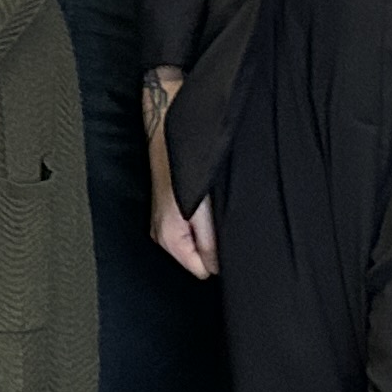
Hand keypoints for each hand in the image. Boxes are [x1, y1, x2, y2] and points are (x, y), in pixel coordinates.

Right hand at [143, 67, 208, 270]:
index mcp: (168, 236)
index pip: (202, 270)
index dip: (221, 256)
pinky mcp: (169, 210)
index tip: (229, 234)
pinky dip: (205, 219)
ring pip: (198, 242)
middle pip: (199, 258)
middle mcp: (162, 234)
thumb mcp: (203, 203)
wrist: (167, 121)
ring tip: (217, 204)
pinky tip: (209, 200)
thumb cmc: (185, 157)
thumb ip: (210, 239)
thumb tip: (221, 267)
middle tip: (224, 216)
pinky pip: (194, 228)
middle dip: (216, 243)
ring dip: (212, 230)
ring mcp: (164, 221)